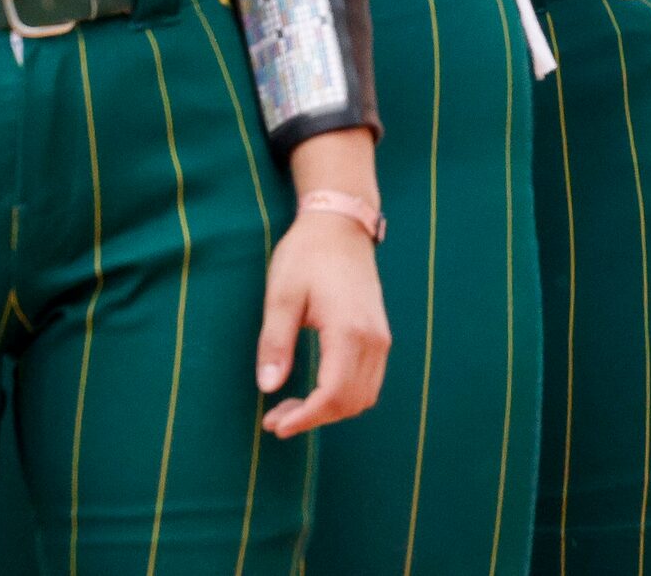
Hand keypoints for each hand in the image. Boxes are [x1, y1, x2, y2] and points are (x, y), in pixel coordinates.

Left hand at [255, 199, 389, 435]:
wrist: (341, 224)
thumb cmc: (306, 255)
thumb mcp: (281, 296)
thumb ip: (276, 342)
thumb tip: (269, 387)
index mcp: (348, 330)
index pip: (332, 394)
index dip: (305, 418)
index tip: (274, 426)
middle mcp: (373, 338)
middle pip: (350, 402)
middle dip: (313, 419)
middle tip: (275, 419)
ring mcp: (381, 337)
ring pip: (363, 396)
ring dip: (329, 411)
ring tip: (291, 407)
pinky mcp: (380, 334)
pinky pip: (369, 381)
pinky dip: (344, 397)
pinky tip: (314, 390)